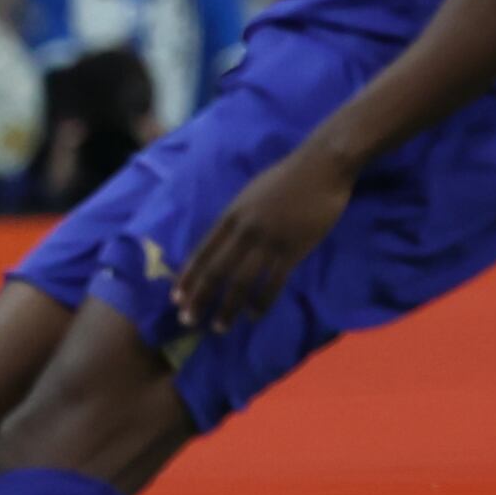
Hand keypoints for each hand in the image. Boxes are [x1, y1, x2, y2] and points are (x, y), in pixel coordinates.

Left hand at [173, 139, 354, 333]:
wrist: (319, 168)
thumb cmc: (284, 180)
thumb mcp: (248, 196)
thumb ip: (234, 220)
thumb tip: (220, 244)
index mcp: (230, 216)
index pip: (201, 252)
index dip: (188, 277)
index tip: (176, 299)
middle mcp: (243, 230)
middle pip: (215, 270)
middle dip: (199, 298)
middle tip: (188, 321)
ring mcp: (268, 240)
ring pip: (241, 281)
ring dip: (228, 307)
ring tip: (219, 327)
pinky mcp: (293, 249)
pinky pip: (274, 281)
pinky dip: (262, 301)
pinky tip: (253, 316)